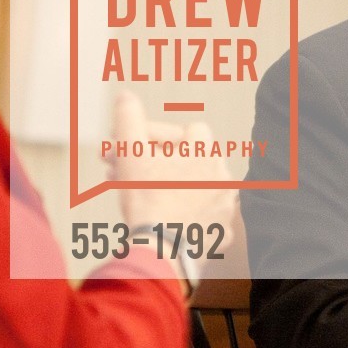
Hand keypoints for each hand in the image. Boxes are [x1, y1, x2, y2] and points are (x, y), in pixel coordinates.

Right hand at [104, 93, 245, 266]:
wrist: (162, 252)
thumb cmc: (147, 200)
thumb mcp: (131, 153)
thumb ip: (128, 119)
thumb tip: (125, 96)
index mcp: (207, 154)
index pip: (185, 130)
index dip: (154, 134)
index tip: (128, 147)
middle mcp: (223, 177)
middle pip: (187, 161)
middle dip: (153, 163)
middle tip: (122, 172)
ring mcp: (225, 208)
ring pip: (194, 189)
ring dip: (169, 186)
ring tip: (139, 195)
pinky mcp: (221, 234)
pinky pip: (202, 217)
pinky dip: (183, 215)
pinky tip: (162, 218)